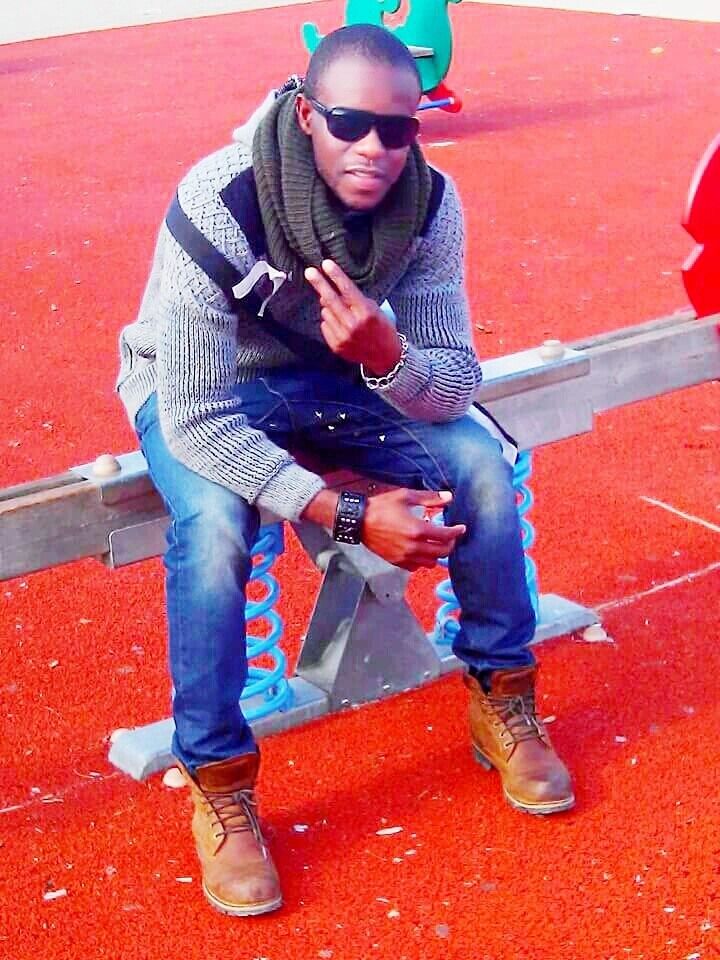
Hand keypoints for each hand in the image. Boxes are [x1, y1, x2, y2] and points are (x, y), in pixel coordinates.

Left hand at [304, 259, 402, 373]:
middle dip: (319, 283)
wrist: (385, 358)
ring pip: (325, 312)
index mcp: (366, 313)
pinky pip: (325, 326)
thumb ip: (355, 300)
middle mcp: (353, 325)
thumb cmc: (382, 330)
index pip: (347, 290)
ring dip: (330, 308)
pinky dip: (330, 322)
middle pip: (331, 299)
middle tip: (310, 272)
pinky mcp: (336, 346)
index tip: (326, 264)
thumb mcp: (376, 310)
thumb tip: (332, 292)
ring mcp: (343, 337)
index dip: (335, 275)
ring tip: (344, 314)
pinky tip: (342, 326)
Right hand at [361, 489, 465, 570]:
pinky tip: (420, 550)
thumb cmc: (382, 506)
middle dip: (450, 544)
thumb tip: (448, 497)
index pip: (446, 535)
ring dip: (437, 554)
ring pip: (431, 562)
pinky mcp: (396, 561)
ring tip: (435, 544)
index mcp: (418, 529)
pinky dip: (422, 560)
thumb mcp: (406, 496)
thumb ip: (429, 498)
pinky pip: (416, 567)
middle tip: (450, 536)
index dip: (457, 532)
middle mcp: (413, 546)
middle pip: (442, 552)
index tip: (461, 528)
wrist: (359, 521)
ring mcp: (405, 556)